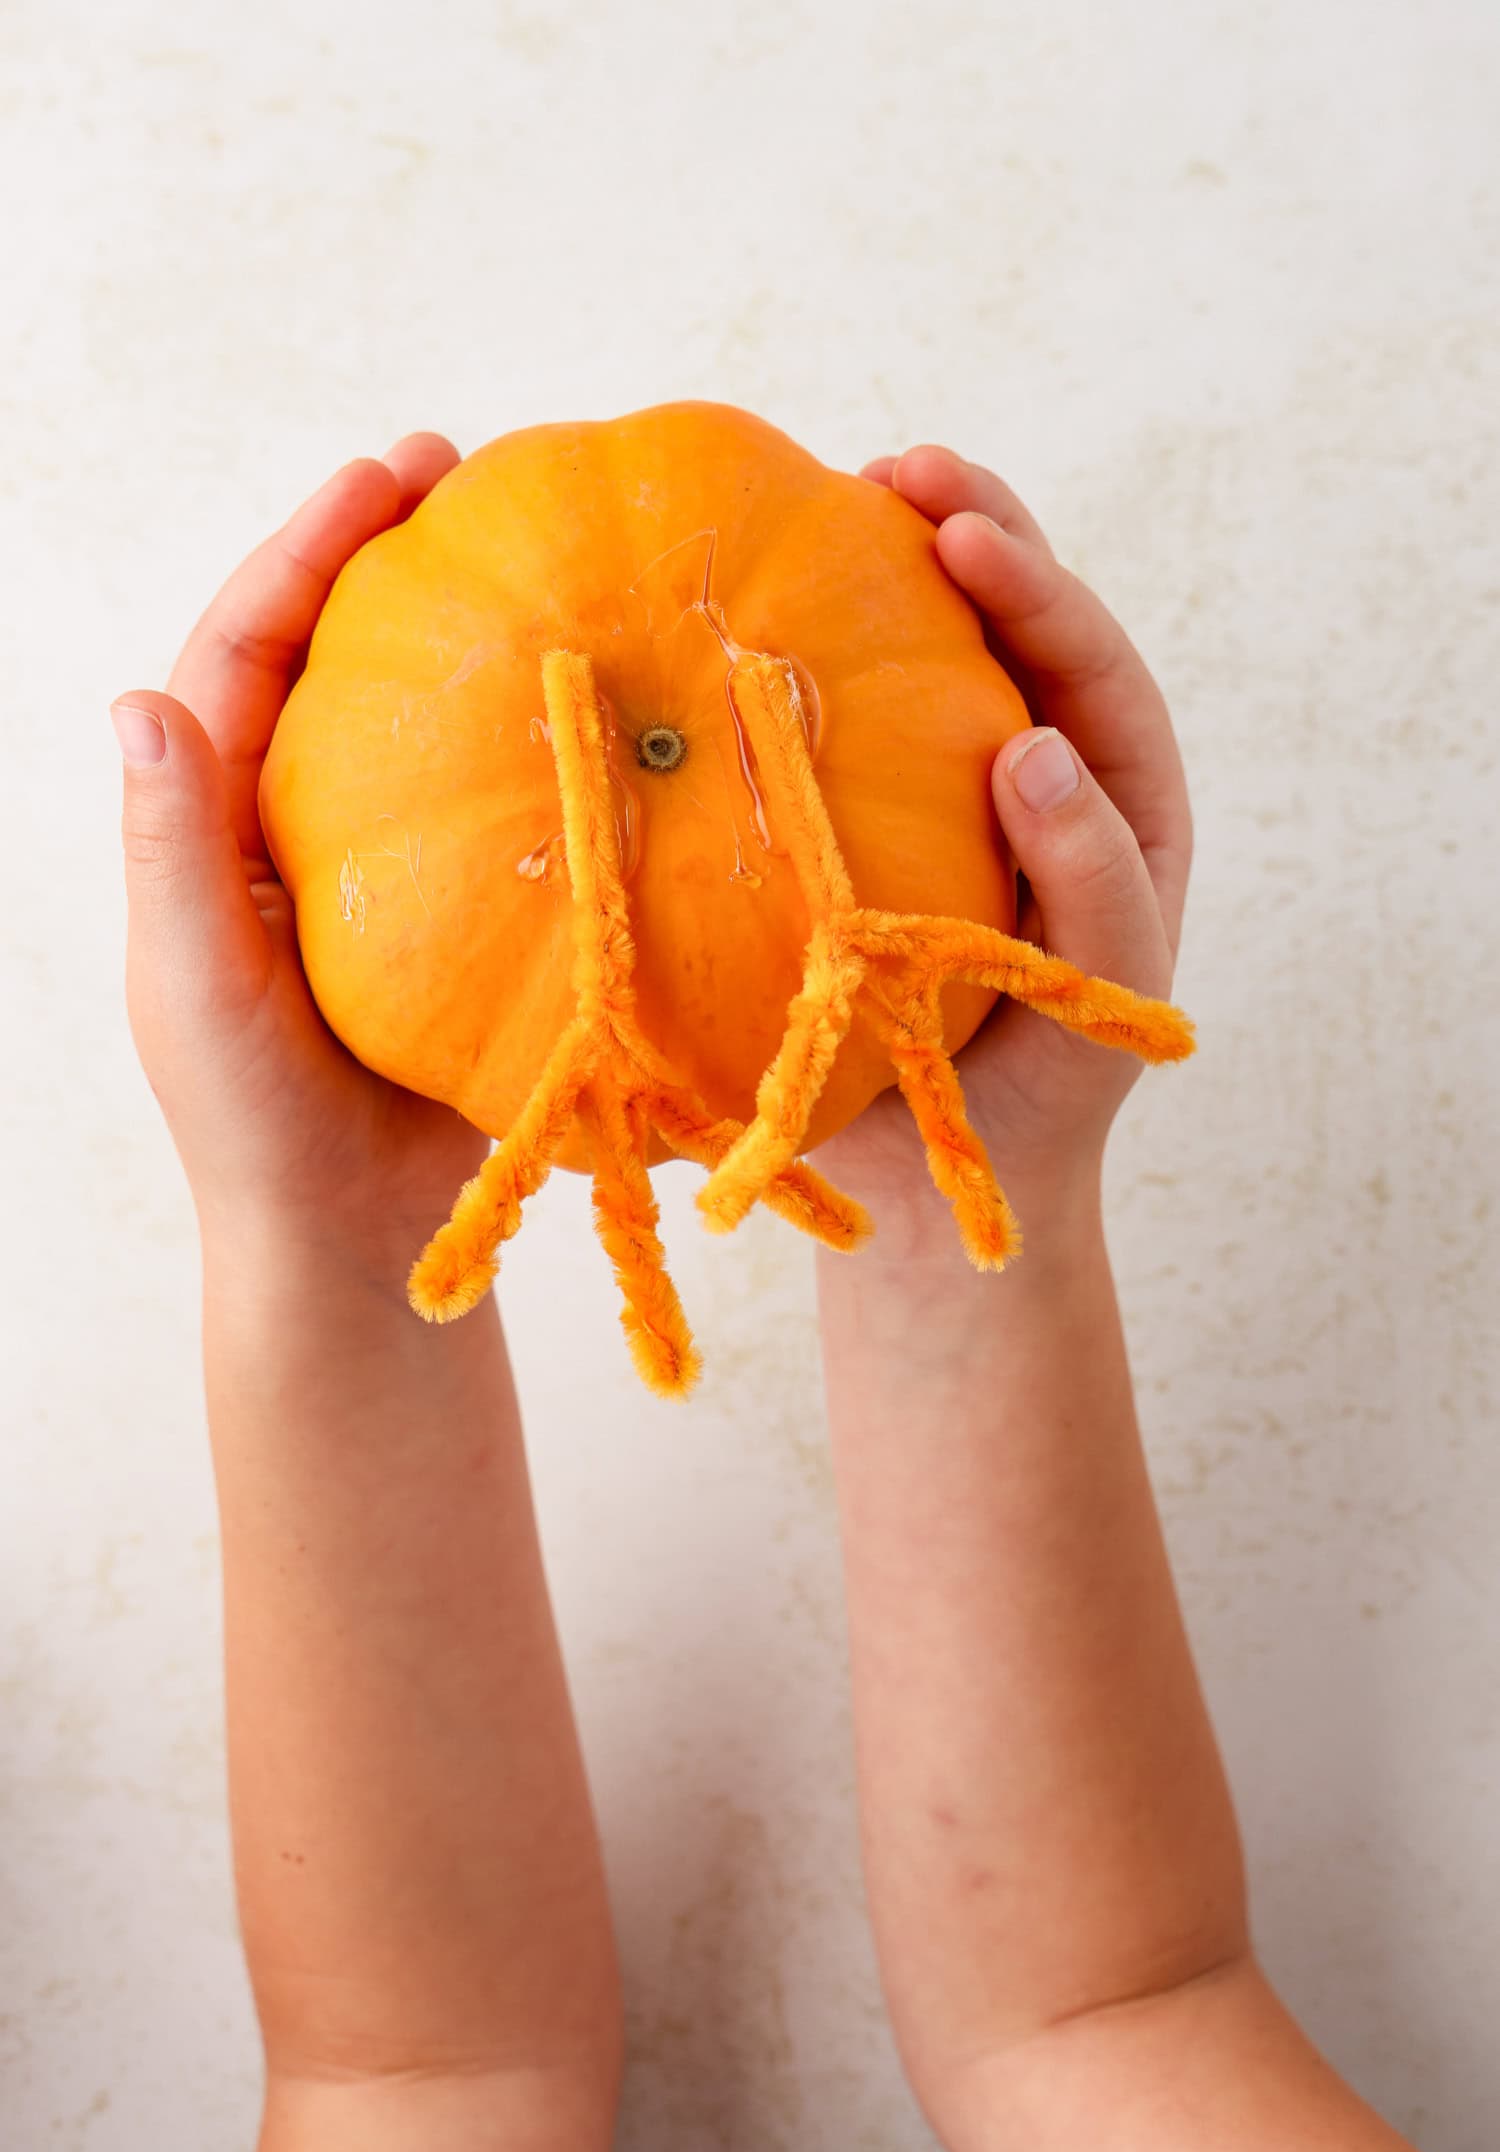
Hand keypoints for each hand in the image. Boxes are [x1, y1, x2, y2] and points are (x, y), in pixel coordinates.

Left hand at [113, 434, 486, 1255]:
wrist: (350, 1241)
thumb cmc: (252, 1124)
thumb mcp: (194, 984)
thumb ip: (171, 851)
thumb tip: (137, 703)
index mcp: (211, 823)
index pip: (244, 653)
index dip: (304, 556)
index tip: (383, 478)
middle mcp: (286, 824)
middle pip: (327, 656)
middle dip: (380, 557)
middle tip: (462, 475)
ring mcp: (372, 866)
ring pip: (406, 719)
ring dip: (454, 632)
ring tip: (524, 552)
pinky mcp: (448, 916)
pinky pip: (481, 802)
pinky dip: (519, 738)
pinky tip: (582, 701)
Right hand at [820, 444, 1192, 1235]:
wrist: (948, 1185)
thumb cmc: (1042, 1099)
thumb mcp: (1099, 996)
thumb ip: (1092, 880)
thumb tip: (1033, 745)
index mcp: (1114, 801)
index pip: (1085, 667)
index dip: (1034, 588)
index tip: (962, 536)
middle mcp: (1032, 780)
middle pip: (1013, 627)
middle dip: (968, 530)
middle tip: (896, 469)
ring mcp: (938, 799)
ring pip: (923, 664)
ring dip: (881, 575)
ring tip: (828, 495)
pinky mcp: (859, 834)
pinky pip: (835, 739)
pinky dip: (801, 674)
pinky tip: (740, 631)